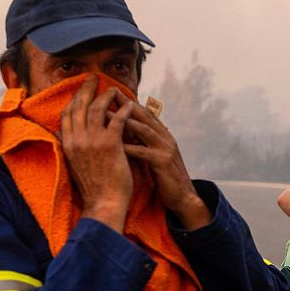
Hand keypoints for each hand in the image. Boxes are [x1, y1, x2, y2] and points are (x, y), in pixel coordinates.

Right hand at [60, 75, 132, 231]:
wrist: (104, 203)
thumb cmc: (93, 186)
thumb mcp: (73, 164)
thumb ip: (68, 146)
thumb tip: (58, 132)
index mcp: (67, 144)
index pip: (67, 114)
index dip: (75, 99)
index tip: (81, 89)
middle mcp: (76, 140)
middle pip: (79, 106)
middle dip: (86, 89)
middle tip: (94, 77)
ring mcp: (92, 142)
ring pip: (97, 109)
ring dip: (106, 96)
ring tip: (115, 88)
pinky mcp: (110, 145)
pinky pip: (117, 120)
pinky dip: (123, 109)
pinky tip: (129, 104)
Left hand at [120, 99, 210, 228]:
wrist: (183, 197)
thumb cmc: (165, 178)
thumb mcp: (155, 156)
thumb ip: (145, 143)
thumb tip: (126, 133)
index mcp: (163, 136)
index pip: (146, 114)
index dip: (130, 102)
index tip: (112, 93)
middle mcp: (166, 138)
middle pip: (145, 116)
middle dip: (126, 104)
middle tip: (108, 94)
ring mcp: (166, 150)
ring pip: (144, 130)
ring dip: (125, 121)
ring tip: (106, 114)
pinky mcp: (163, 163)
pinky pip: (144, 152)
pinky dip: (129, 147)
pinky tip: (115, 144)